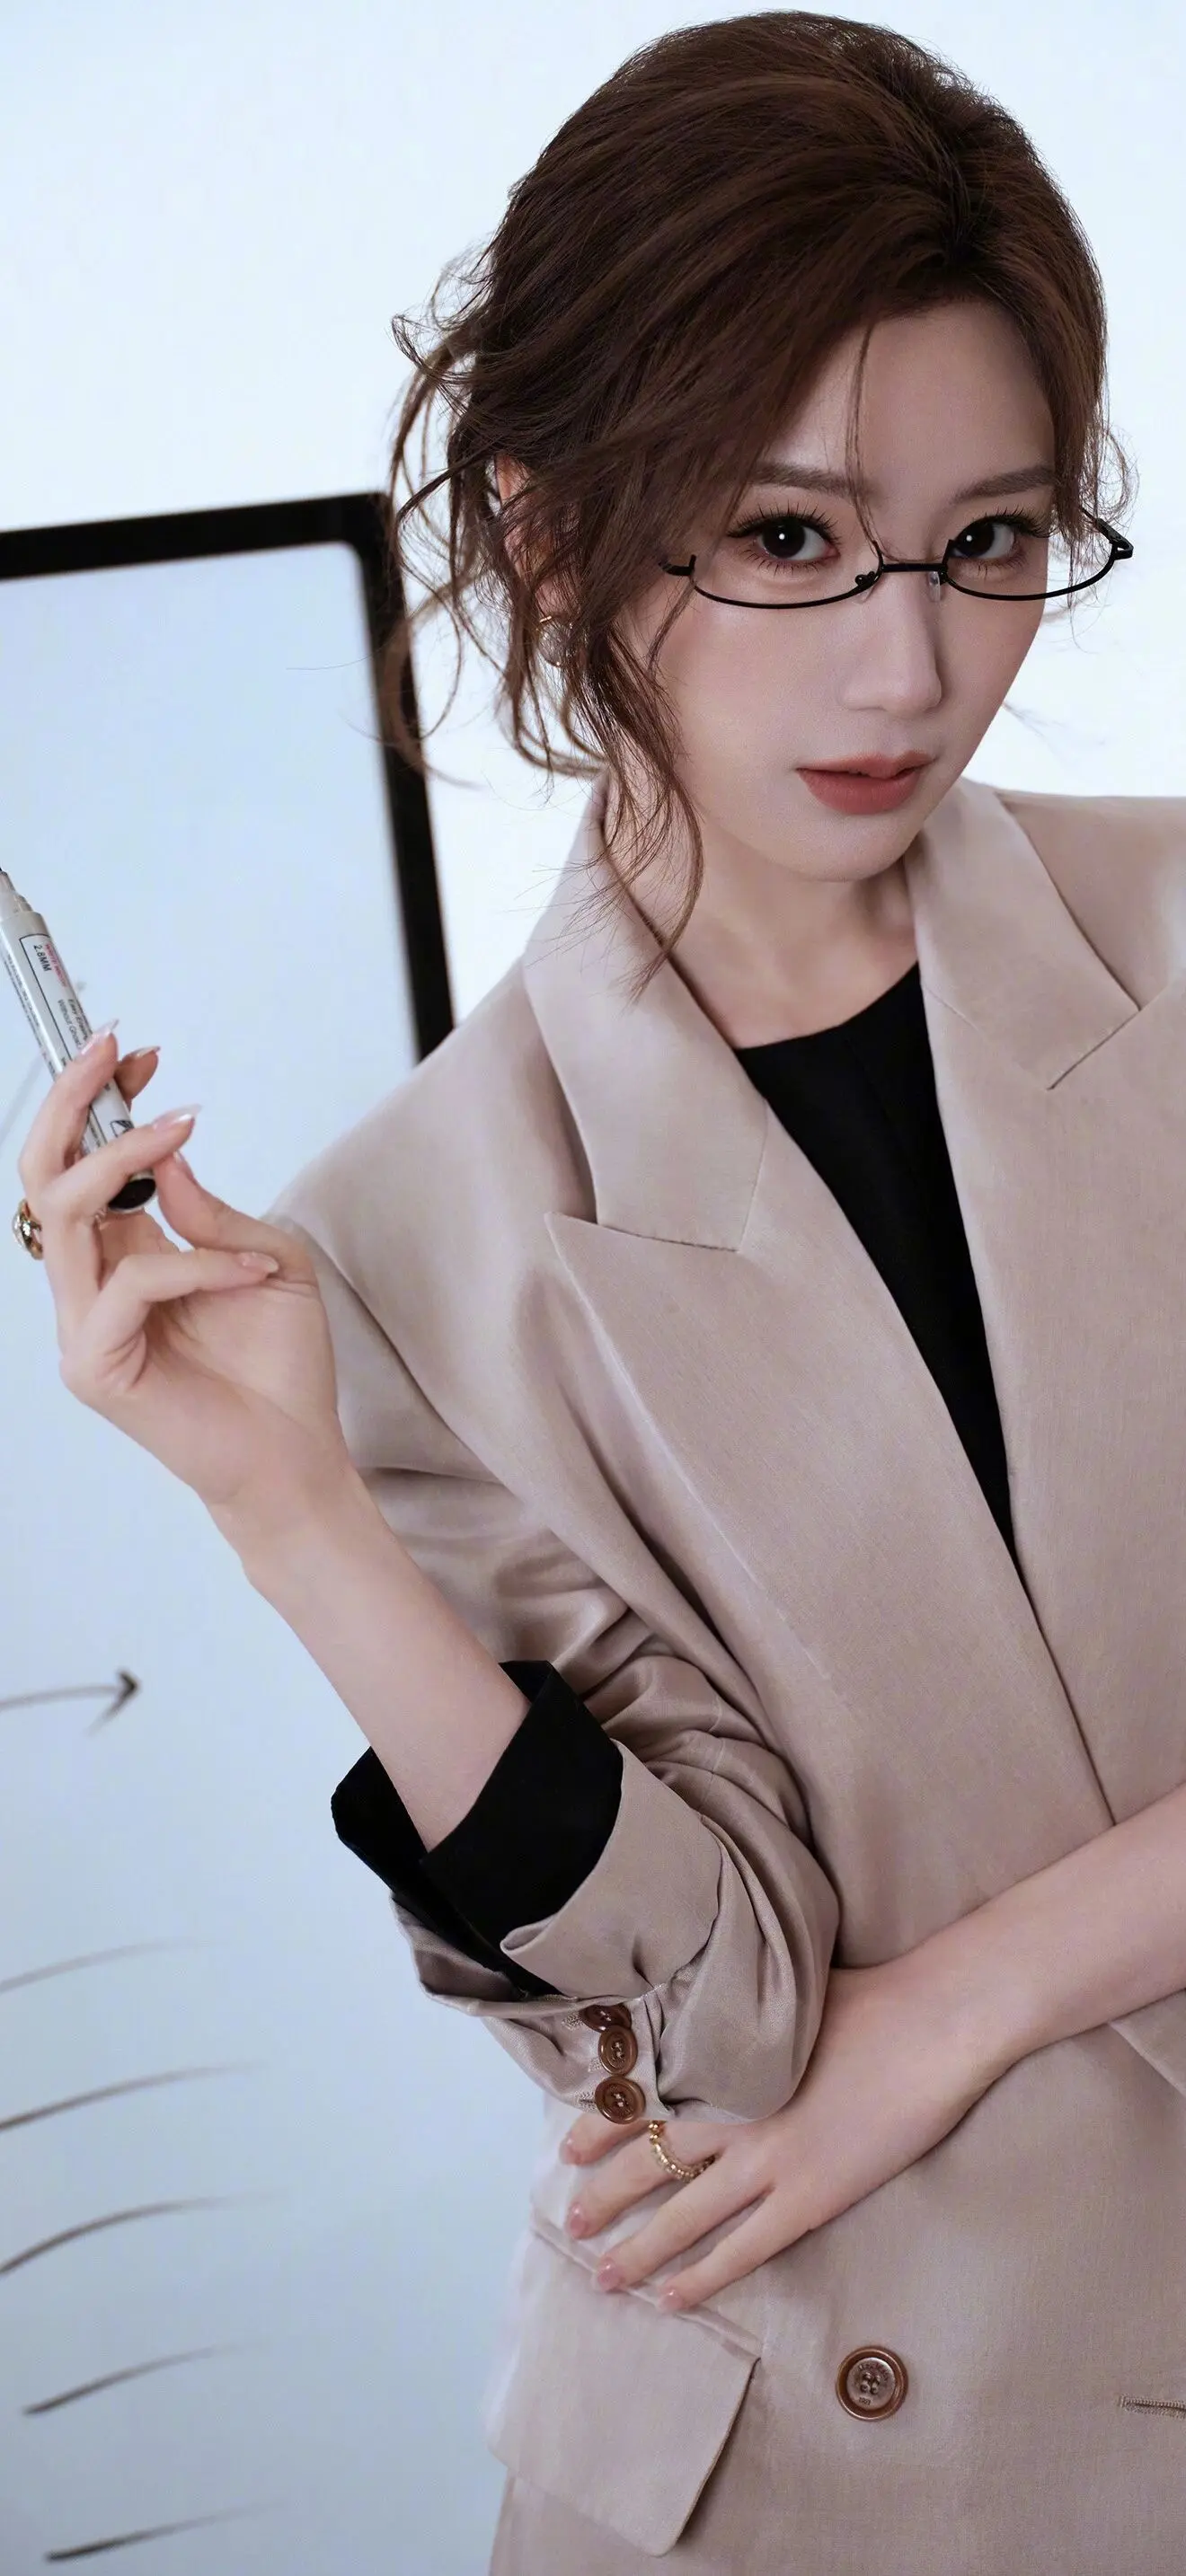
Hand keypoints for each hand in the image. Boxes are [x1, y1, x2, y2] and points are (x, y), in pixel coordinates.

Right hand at [16, 1029, 355, 1539]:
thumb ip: (211, 1208)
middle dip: (71, 1099)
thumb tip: (167, 1148)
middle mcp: (89, 1287)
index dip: (93, 1100)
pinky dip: (196, 1263)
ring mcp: (83, 1327)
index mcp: (121, 1257)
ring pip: (65, 1215)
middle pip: (42, 1175)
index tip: (131, 1049)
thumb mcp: (269, 1259)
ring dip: (125, 1158)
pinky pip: (129, 1284)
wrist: (297, 1455)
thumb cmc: (281, 1367)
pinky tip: (248, 1273)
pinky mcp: (96, 1366)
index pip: (78, 1164)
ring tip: (181, 1124)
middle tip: (116, 1050)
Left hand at [560, 1950, 1010, 2310]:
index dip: (601, 2130)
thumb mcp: (787, 1997)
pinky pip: (741, 2251)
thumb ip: (745, 2022)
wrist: (931, 2024)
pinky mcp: (808, 2197)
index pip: (641, 2103)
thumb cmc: (868, 1997)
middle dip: (604, 2198)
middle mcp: (732, 2115)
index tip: (569, 2150)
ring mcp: (768, 2161)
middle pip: (648, 2163)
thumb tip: (717, 2020)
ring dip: (638, 2251)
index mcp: (723, 2064)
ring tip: (603, 2276)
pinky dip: (702, 2279)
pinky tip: (673, 2299)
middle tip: (571, 2224)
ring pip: (683, 2217)